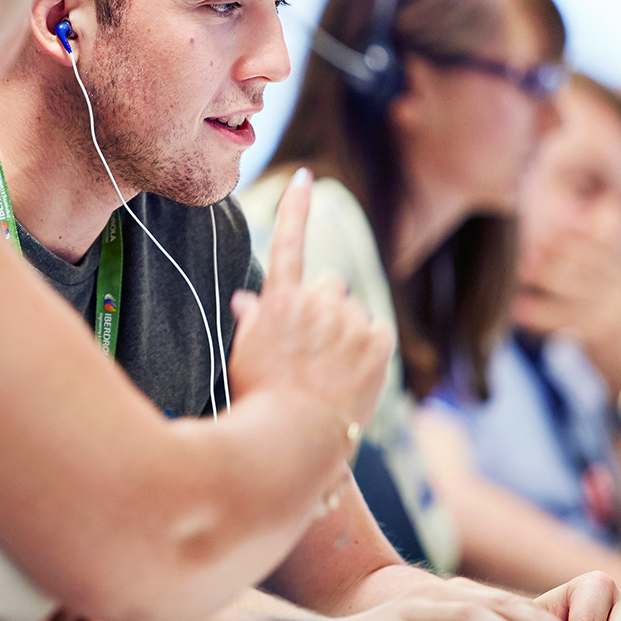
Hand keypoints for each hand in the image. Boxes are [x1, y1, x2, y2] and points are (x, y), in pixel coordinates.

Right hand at [228, 169, 392, 436]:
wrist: (293, 443)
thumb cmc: (257, 401)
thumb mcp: (244, 355)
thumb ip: (251, 319)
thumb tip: (248, 298)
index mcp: (279, 300)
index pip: (288, 241)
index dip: (296, 206)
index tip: (306, 177)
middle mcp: (316, 301)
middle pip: (328, 285)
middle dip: (323, 305)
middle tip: (312, 347)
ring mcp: (348, 321)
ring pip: (351, 311)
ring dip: (344, 329)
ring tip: (329, 372)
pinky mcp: (377, 344)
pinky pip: (375, 333)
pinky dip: (366, 350)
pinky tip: (350, 379)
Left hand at [514, 231, 620, 393]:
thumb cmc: (608, 308)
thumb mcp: (610, 275)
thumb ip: (599, 244)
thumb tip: (600, 205)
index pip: (592, 247)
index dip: (563, 242)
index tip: (537, 238)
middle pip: (581, 265)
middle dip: (550, 259)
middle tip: (520, 254)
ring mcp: (614, 307)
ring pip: (573, 288)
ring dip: (543, 279)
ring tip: (517, 273)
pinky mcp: (601, 330)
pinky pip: (565, 318)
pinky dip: (539, 314)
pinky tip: (516, 310)